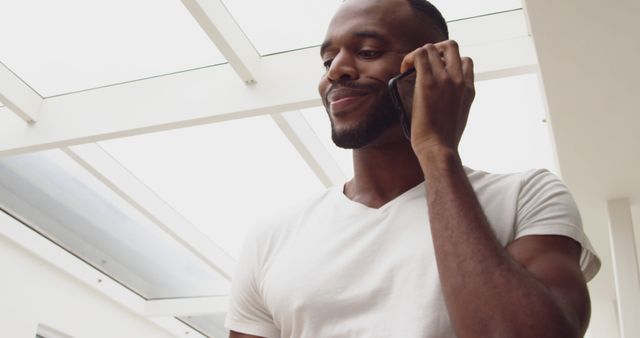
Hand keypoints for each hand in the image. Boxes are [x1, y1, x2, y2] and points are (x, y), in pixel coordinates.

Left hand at [400, 40, 474, 155]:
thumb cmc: (444, 139)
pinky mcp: (428, 82)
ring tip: (410, 67)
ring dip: (419, 53)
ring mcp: (445, 79)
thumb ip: (454, 102)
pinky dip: (410, 58)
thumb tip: (439, 98)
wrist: (438, 148)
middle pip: (451, 46)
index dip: (449, 60)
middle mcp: (459, 80)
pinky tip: (404, 68)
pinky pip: (419, 55)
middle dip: (435, 48)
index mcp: (469, 89)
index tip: (437, 70)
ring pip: (432, 47)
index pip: (465, 61)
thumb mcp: (458, 116)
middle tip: (423, 63)